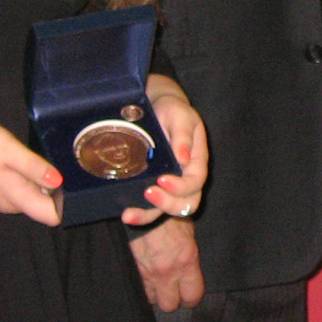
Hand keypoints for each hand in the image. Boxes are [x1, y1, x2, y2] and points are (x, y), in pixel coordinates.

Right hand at [0, 115, 62, 224]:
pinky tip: (31, 158)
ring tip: (49, 157)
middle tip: (65, 162)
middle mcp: (11, 204)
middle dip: (59, 189)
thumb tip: (60, 183)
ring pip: (35, 196)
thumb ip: (34, 168)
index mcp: (16, 199)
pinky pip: (24, 188)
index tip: (75, 180)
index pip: (51, 216)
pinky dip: (32, 176)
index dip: (67, 201)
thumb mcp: (9, 151)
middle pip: (45, 206)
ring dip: (45, 181)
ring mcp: (3, 196)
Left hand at [129, 77, 208, 226]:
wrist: (155, 106)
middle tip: (148, 192)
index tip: (162, 180)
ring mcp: (169, 185)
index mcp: (197, 160)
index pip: (196, 181)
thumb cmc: (172, 109)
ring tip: (129, 214)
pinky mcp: (153, 187)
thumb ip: (183, 135)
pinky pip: (150, 208)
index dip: (181, 186)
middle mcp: (185, 177)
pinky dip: (139, 213)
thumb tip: (184, 159)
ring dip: (149, 215)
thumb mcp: (180, 115)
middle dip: (167, 204)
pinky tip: (125, 213)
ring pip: (167, 210)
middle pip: (186, 203)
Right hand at [129, 217, 204, 312]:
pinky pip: (138, 289)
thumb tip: (188, 267)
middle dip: (172, 299)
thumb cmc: (168, 215)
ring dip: (155, 293)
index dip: (191, 298)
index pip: (193, 296)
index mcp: (187, 261)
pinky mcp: (133, 269)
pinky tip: (145, 276)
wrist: (143, 205)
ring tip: (157, 281)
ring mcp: (148, 272)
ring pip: (152, 300)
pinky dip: (142, 286)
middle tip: (172, 289)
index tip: (188, 294)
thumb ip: (189, 255)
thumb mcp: (188, 233)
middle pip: (170, 305)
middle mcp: (168, 272)